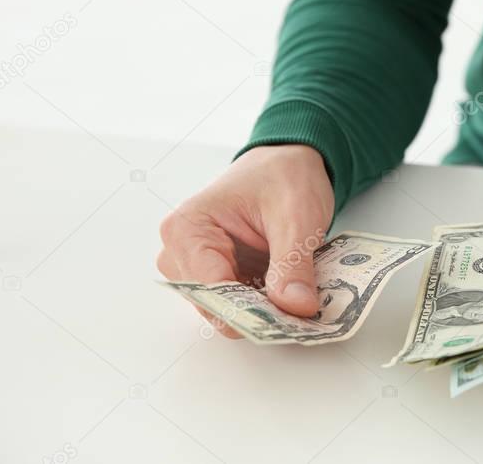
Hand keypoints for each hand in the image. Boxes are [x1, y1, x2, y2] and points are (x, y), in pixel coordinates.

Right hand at [157, 145, 333, 336]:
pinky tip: (292, 298)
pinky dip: (266, 306)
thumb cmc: (283, 176)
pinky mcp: (220, 278)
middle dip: (259, 314)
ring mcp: (197, 269)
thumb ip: (293, 264)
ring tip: (300, 302)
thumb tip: (297, 307)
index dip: (249, 309)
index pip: (210, 289)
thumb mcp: (297, 216)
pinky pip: (240, 305)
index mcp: (187, 229)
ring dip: (264, 313)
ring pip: (228, 311)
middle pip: (215, 306)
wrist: (289, 162)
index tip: (286, 321)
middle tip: (301, 314)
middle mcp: (181, 253)